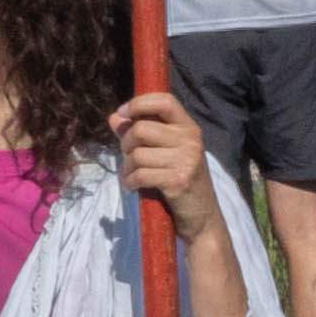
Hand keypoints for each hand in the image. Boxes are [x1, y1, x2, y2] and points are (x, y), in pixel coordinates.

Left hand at [110, 88, 206, 210]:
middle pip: (141, 129)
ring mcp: (186, 160)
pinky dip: (130, 182)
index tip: (123, 113)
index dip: (139, 103)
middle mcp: (190, 139)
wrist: (201, 215)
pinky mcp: (178, 180)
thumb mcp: (163, 152)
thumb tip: (114, 118)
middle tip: (130, 157)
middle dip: (126, 144)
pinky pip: (140, 175)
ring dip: (128, 167)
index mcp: (188, 127)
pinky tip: (133, 186)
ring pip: (137, 154)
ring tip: (133, 174)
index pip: (164, 101)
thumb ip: (139, 134)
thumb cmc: (180, 180)